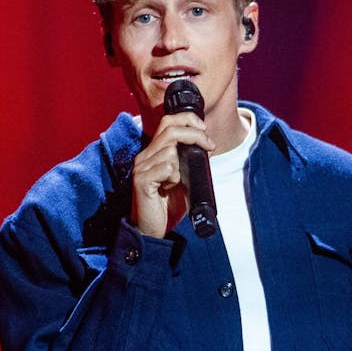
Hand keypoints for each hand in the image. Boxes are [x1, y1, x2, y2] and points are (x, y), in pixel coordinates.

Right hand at [130, 112, 214, 237]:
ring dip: (181, 166)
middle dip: (195, 135)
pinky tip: (168, 189)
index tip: (205, 131)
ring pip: (170, 150)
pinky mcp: (142, 180)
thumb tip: (207, 146)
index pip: (168, 122)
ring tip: (177, 182)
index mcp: (153, 152)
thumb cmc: (167, 206)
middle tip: (209, 146)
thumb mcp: (183, 178)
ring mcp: (141, 167)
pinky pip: (167, 168)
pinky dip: (175, 178)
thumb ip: (189, 161)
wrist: (152, 230)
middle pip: (171, 129)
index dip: (188, 120)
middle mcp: (144, 156)